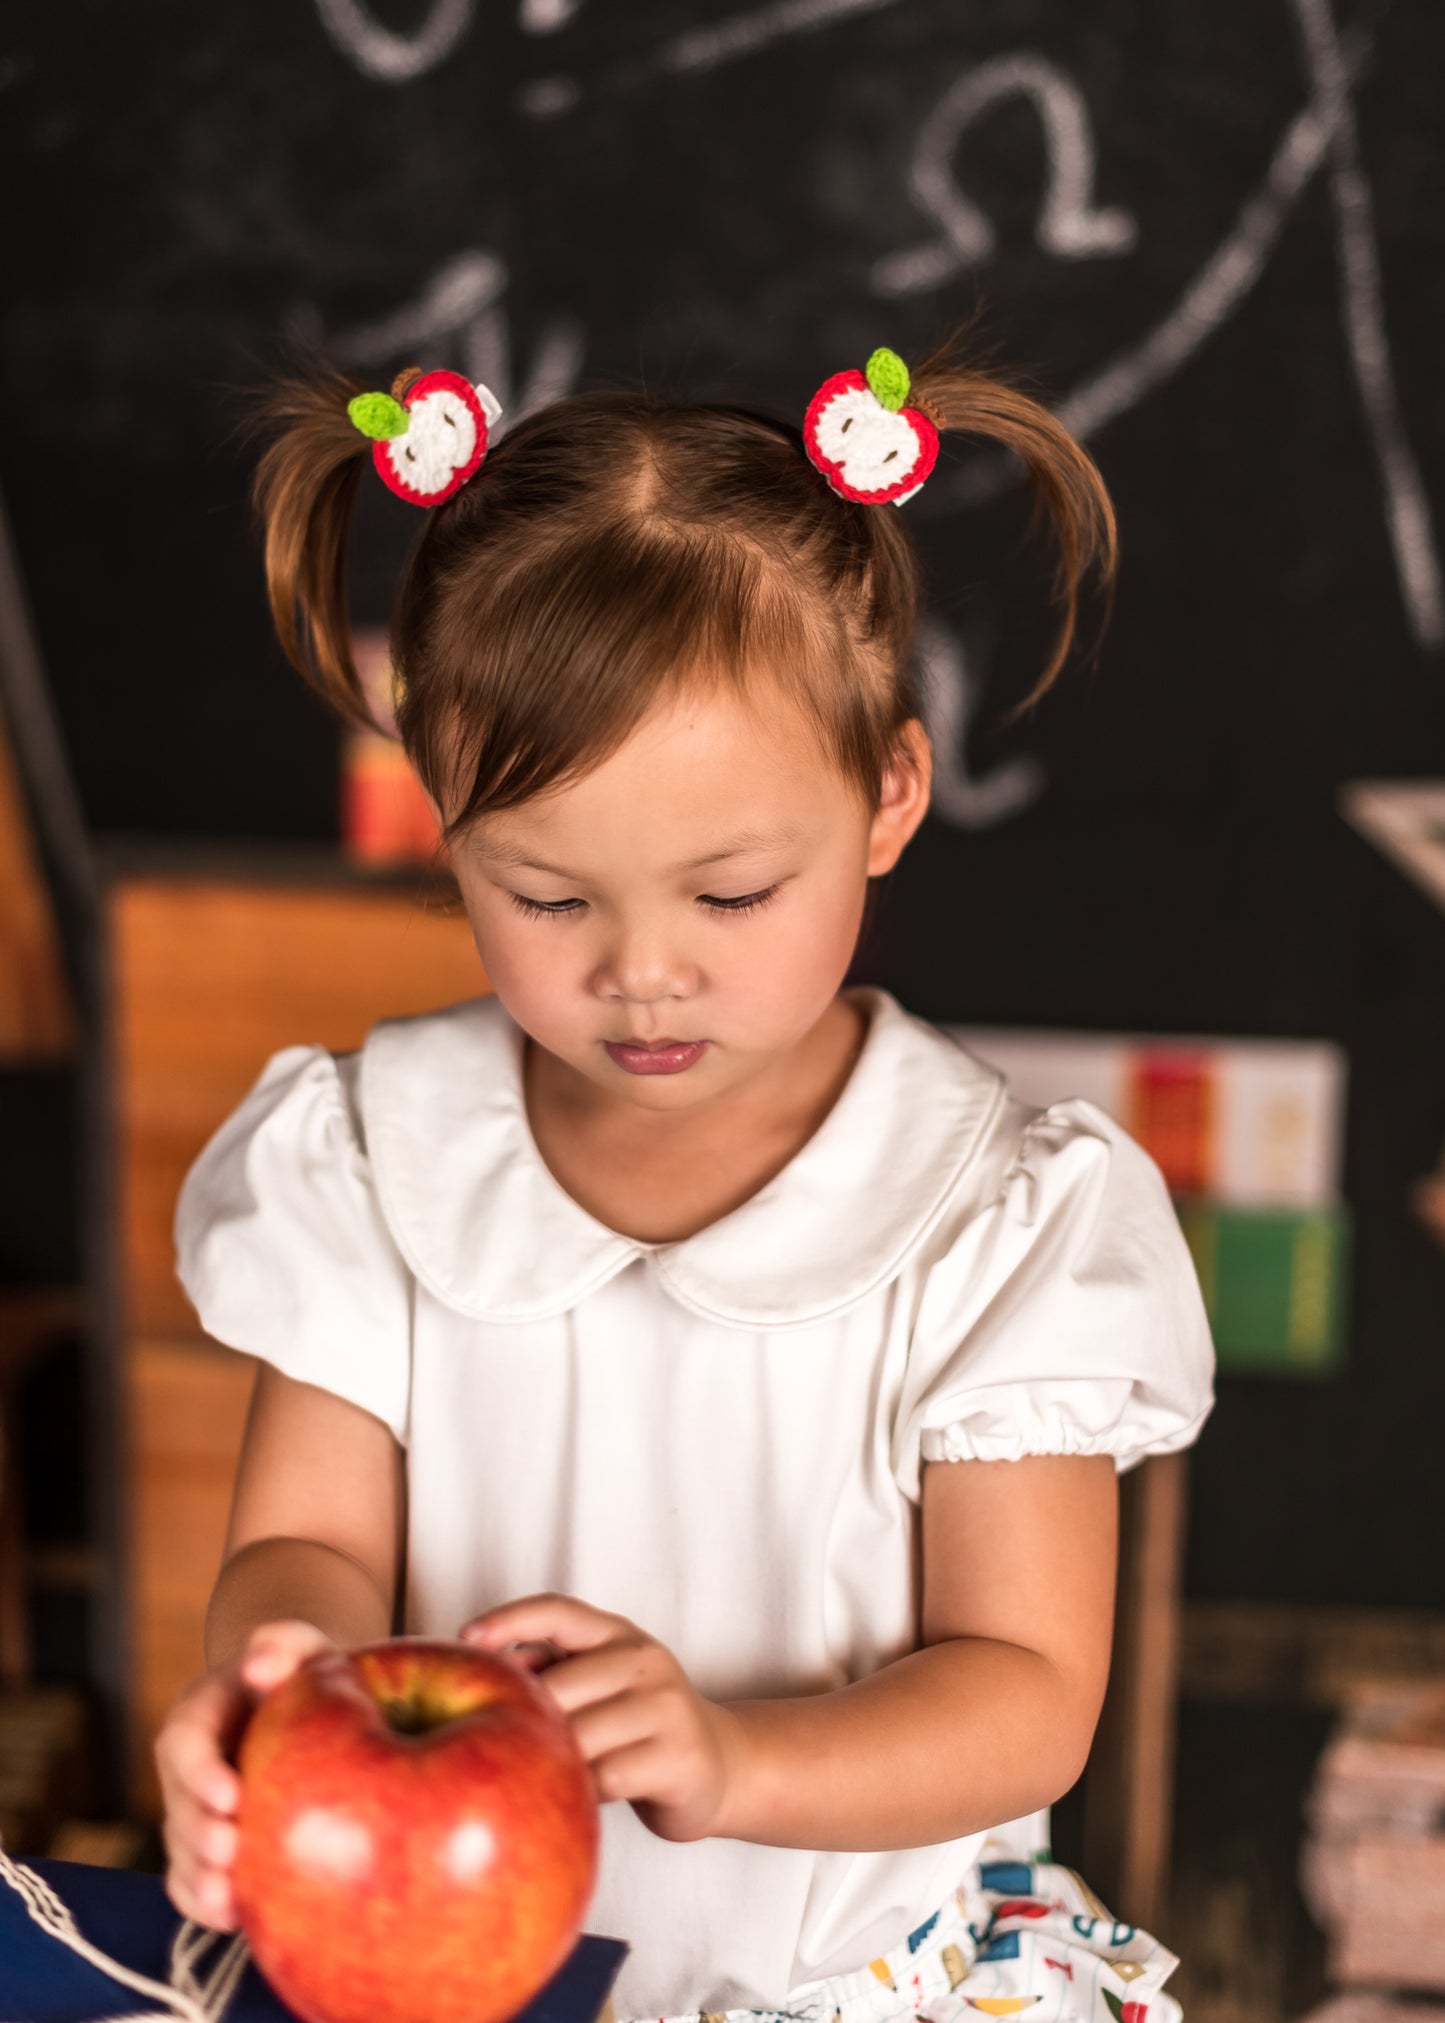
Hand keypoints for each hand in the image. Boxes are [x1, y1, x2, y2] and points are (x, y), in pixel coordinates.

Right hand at [155, 1620, 333, 1928]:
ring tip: (229, 1897)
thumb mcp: (302, 1646)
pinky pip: (190, 1882)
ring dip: (200, 1877)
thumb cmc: (305, 1675)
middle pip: (178, 1805)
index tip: (231, 1796)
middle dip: (200, 1833)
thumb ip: (282, 1642)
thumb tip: (260, 1664)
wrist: (308, 1710)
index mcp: (200, 1713)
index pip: (186, 1741)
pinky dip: (204, 1903)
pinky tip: (232, 1916)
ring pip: (180, 1850)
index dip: (200, 1773)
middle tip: (232, 1849)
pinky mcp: (208, 1848)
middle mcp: (188, 1768)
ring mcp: (193, 1812)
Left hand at [461, 1594, 746, 1843]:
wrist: (720, 1766)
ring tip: (547, 1779)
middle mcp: (645, 1660)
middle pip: (561, 1686)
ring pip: (583, 1736)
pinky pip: (609, 1777)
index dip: (509, 1617)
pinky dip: (585, 1793)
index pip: (558, 1611)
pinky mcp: (679, 1756)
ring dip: (557, 1763)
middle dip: (530, 1722)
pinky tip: (581, 1800)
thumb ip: (551, 1672)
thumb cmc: (637, 1727)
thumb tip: (488, 1670)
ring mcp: (666, 1706)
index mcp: (618, 1635)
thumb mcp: (600, 1686)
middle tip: (506, 1751)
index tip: (465, 1636)